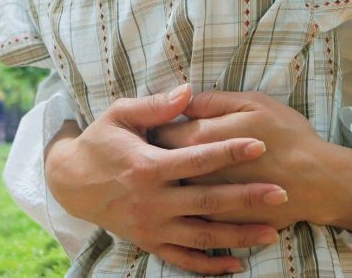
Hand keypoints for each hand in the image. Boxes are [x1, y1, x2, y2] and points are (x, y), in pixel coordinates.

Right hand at [45, 85, 288, 274]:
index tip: (259, 144)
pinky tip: (237, 263)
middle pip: (207, 202)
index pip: (197, 159)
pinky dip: (210, 265)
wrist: (70, 182)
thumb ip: (156, 106)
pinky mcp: (148, 242)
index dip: (229, 151)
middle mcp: (151, 201)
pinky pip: (183, 258)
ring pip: (202, 235)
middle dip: (246, 198)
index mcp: (147, 166)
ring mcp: (151, 226)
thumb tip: (188, 90)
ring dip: (238, 235)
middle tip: (281, 194)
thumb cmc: (101, 142)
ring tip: (272, 232)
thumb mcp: (120, 115)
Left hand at [152, 91, 351, 232]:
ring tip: (173, 169)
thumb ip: (213, 101)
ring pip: (173, 188)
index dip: (157, 124)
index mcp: (201, 138)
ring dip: (168, 178)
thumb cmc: (287, 135)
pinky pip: (191, 213)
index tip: (157, 121)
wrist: (317, 181)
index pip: (161, 130)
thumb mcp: (254, 103)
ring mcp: (205, 201)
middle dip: (157, 151)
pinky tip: (191, 196)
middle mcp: (196, 172)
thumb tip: (184, 98)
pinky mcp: (217, 222)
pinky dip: (186, 204)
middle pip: (161, 161)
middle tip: (160, 144)